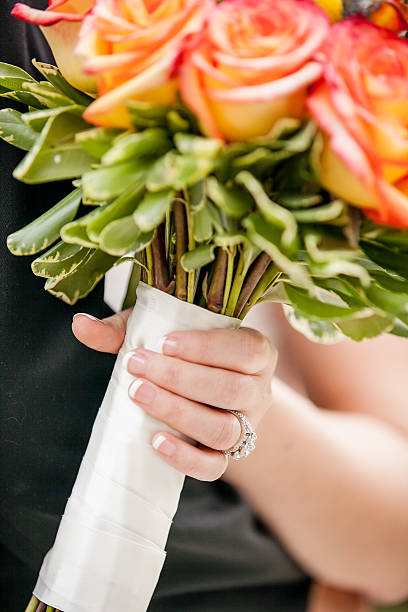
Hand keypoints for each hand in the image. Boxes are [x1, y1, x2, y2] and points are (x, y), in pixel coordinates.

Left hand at [73, 310, 276, 480]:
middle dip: (180, 378)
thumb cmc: (187, 353)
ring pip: (224, 429)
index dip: (207, 348)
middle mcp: (259, 390)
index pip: (244, 350)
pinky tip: (155, 441)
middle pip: (231, 389)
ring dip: (179, 413)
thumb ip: (126, 328)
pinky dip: (185, 458)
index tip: (163, 342)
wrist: (211, 390)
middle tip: (137, 367)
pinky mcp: (228, 456)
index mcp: (256, 351)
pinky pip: (215, 467)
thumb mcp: (164, 331)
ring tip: (140, 395)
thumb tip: (80, 324)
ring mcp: (247, 426)